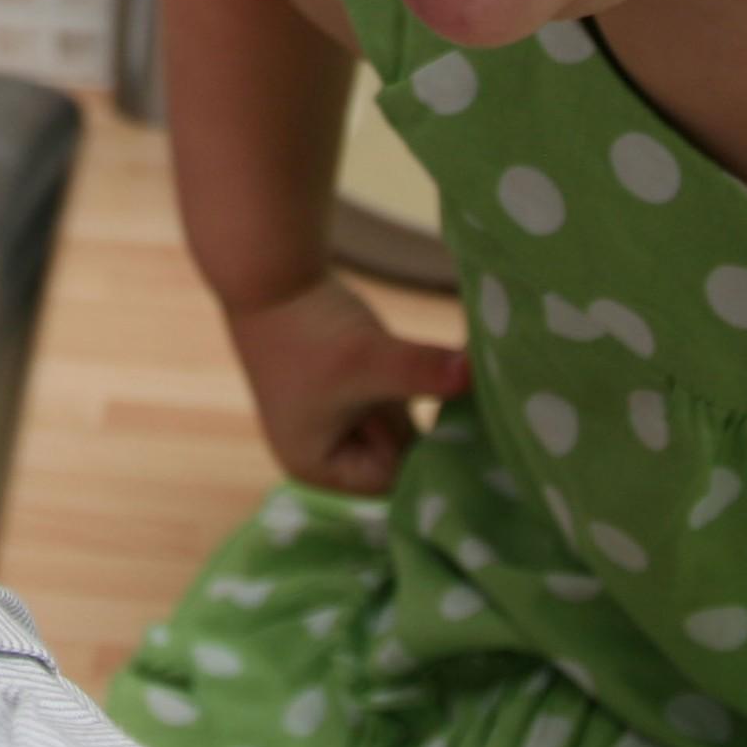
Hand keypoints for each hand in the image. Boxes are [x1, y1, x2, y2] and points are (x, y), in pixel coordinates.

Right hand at [224, 275, 470, 494]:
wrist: (268, 268)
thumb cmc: (309, 328)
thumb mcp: (369, 358)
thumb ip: (423, 372)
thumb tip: (478, 376)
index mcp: (314, 464)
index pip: (389, 478)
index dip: (417, 448)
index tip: (434, 408)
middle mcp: (319, 449)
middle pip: (393, 450)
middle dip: (410, 416)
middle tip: (413, 380)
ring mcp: (326, 415)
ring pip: (393, 417)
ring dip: (405, 391)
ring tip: (400, 361)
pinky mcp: (336, 383)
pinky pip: (384, 391)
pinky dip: (398, 374)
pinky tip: (405, 352)